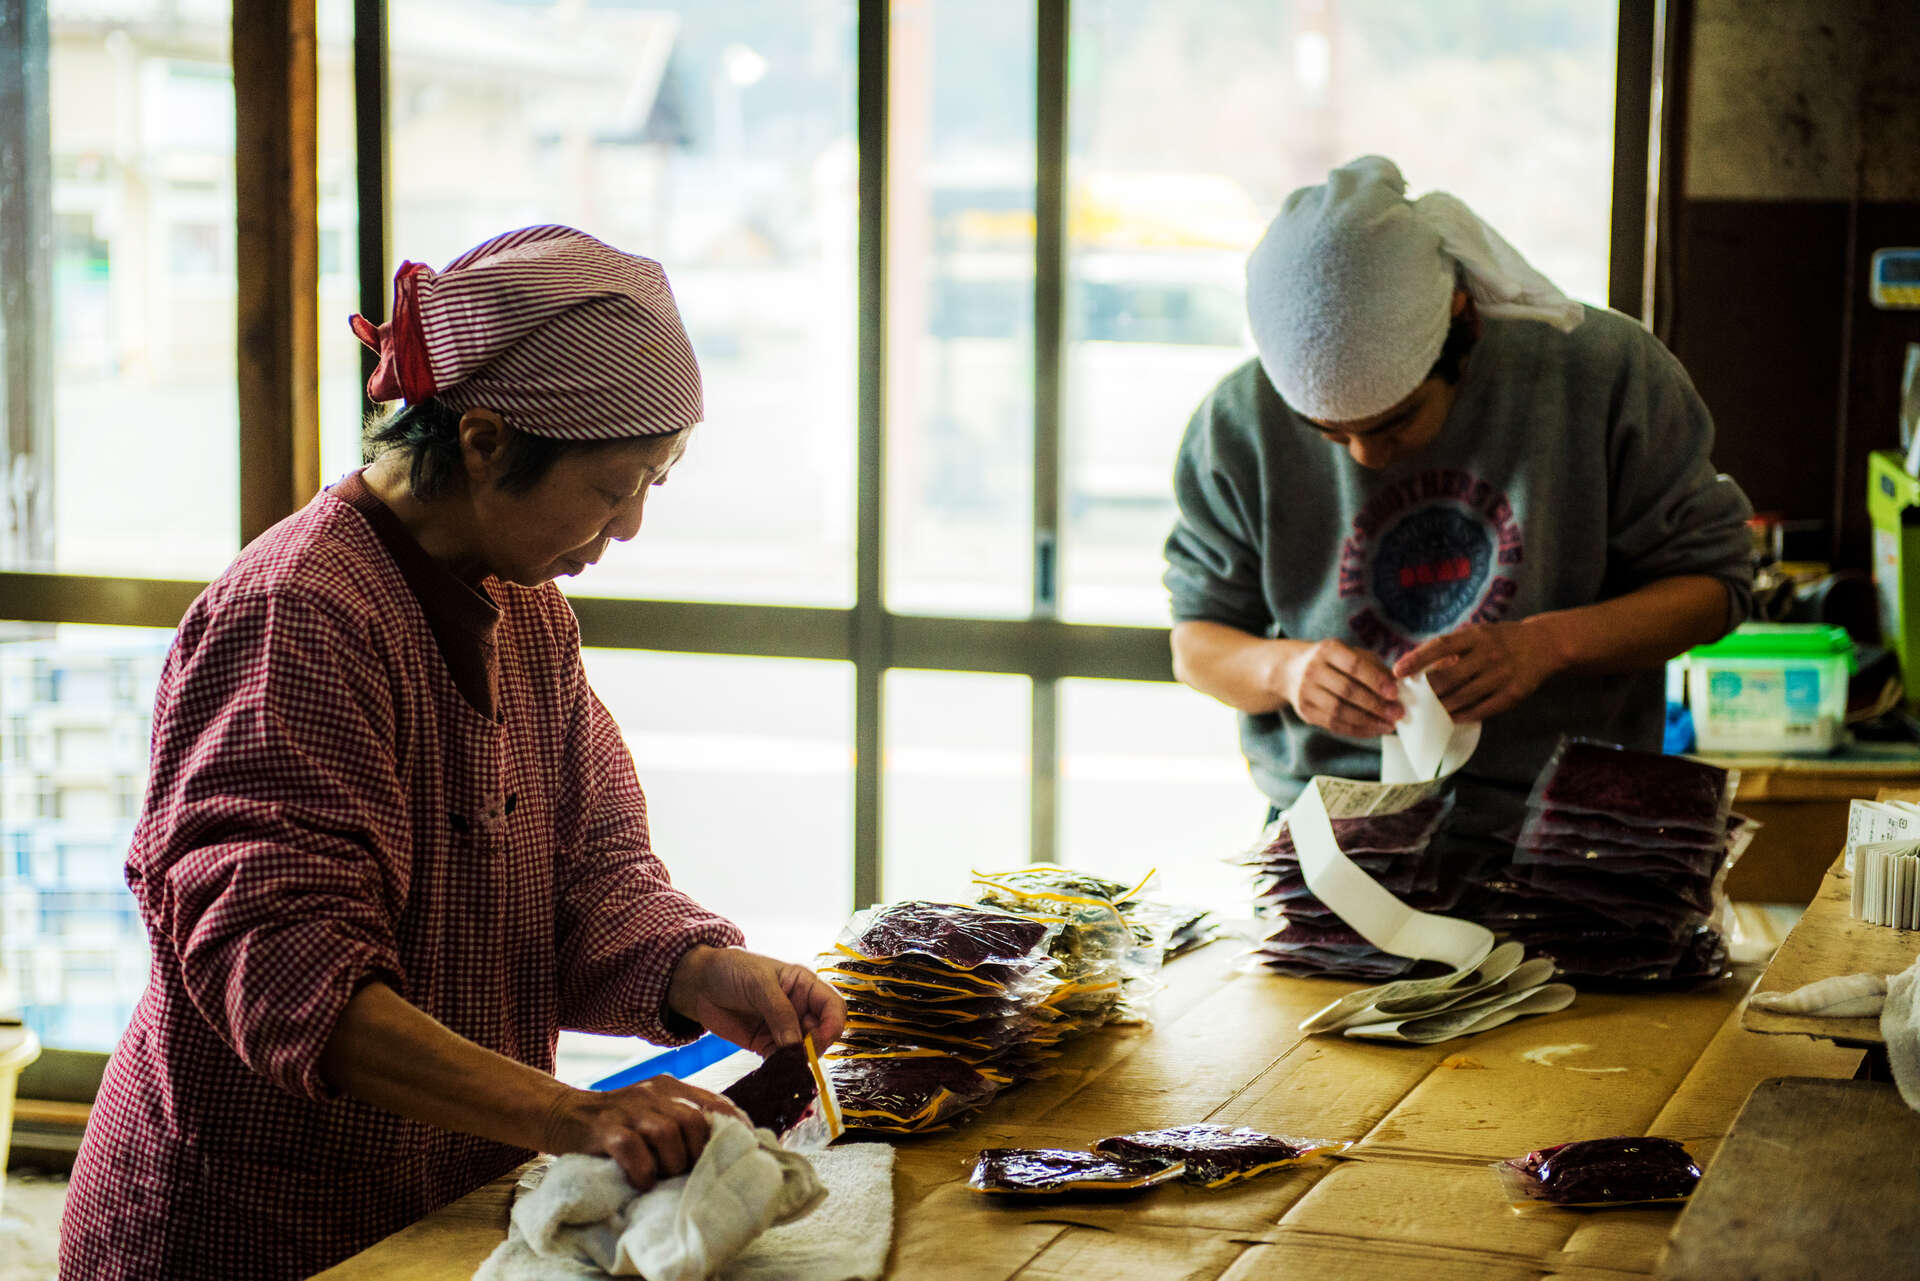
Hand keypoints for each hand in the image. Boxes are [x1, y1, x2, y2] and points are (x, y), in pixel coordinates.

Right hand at [541, 1075, 744, 1190]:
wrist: (560, 1112)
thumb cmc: (616, 1123)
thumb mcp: (652, 1112)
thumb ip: (682, 1122)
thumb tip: (722, 1152)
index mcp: (671, 1088)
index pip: (715, 1103)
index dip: (735, 1128)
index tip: (746, 1153)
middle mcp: (653, 1093)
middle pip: (694, 1121)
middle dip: (697, 1154)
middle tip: (688, 1175)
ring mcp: (628, 1109)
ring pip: (667, 1133)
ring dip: (671, 1164)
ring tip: (663, 1178)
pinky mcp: (604, 1128)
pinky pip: (632, 1149)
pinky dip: (642, 1170)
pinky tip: (641, 1182)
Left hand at [667, 945, 846, 1056]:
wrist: (699, 983)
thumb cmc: (733, 970)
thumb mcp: (759, 984)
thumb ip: (780, 1013)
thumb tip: (796, 1046)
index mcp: (806, 986)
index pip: (834, 1007)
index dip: (833, 1024)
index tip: (821, 1039)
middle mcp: (800, 1008)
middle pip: (823, 1033)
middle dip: (816, 1046)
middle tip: (799, 1056)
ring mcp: (784, 1029)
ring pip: (805, 1051)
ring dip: (799, 1061)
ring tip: (787, 1068)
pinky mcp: (767, 1046)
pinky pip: (782, 1061)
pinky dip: (782, 1070)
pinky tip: (776, 1074)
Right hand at [1279, 639, 1402, 735]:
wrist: (1291, 671)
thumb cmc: (1333, 662)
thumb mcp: (1350, 653)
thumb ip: (1374, 667)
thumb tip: (1398, 686)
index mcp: (1328, 650)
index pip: (1354, 665)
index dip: (1376, 680)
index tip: (1395, 693)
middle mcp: (1313, 669)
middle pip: (1347, 691)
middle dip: (1376, 705)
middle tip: (1398, 713)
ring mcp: (1306, 692)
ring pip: (1340, 711)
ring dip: (1368, 721)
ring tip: (1389, 725)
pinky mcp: (1305, 711)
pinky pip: (1334, 725)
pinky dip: (1357, 730)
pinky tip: (1373, 730)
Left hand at [1393, 621, 1557, 722]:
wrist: (1544, 644)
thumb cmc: (1502, 639)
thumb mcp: (1479, 634)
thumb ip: (1453, 648)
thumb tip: (1420, 666)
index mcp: (1477, 636)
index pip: (1440, 646)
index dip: (1416, 659)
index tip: (1397, 671)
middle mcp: (1488, 654)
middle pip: (1448, 677)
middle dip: (1426, 691)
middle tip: (1410, 699)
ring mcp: (1501, 675)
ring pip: (1463, 697)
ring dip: (1441, 706)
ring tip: (1426, 712)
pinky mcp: (1512, 694)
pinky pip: (1483, 709)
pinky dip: (1464, 715)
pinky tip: (1451, 718)